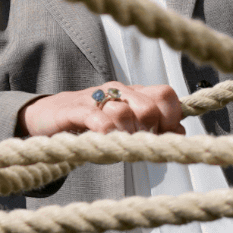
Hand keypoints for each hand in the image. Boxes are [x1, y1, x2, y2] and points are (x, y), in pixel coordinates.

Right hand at [19, 84, 184, 136]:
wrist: (50, 115)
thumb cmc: (93, 123)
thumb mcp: (126, 125)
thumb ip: (154, 126)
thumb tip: (181, 131)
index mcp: (133, 92)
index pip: (166, 94)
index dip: (171, 117)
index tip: (164, 136)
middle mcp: (117, 91)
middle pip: (149, 107)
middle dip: (149, 132)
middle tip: (138, 142)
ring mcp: (96, 98)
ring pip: (125, 113)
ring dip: (127, 135)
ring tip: (118, 142)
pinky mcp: (75, 110)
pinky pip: (99, 121)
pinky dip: (107, 133)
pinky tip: (105, 141)